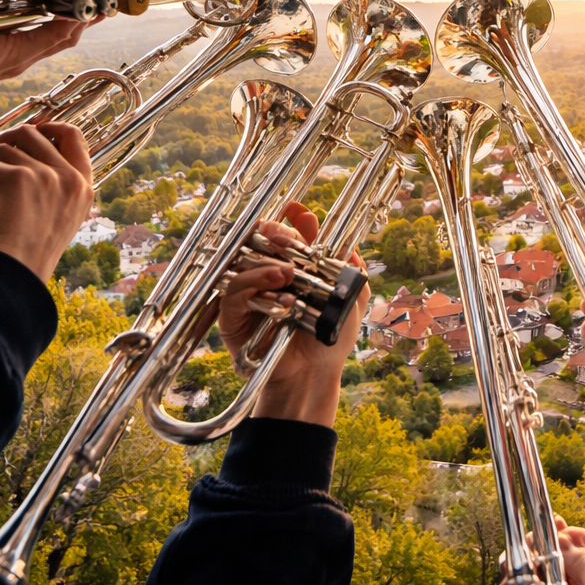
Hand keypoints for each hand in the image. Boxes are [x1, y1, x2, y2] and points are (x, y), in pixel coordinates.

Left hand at [0, 123, 93, 280]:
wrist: (10, 277)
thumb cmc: (24, 258)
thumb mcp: (54, 220)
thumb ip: (51, 189)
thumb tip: (23, 157)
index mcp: (82, 189)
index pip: (74, 137)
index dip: (50, 127)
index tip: (30, 131)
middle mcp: (68, 179)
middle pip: (32, 133)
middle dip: (3, 142)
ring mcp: (43, 175)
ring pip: (2, 146)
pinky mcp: (14, 177)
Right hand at [217, 202, 369, 425]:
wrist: (313, 375)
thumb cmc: (330, 338)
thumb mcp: (351, 299)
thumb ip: (351, 269)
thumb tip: (348, 241)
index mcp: (293, 267)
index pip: (286, 233)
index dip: (290, 219)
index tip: (297, 209)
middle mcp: (267, 275)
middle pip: (261, 240)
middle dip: (276, 234)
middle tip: (287, 240)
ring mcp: (248, 294)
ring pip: (244, 261)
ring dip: (266, 261)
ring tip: (287, 272)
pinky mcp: (233, 316)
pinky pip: (234, 291)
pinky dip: (254, 284)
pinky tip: (278, 289)